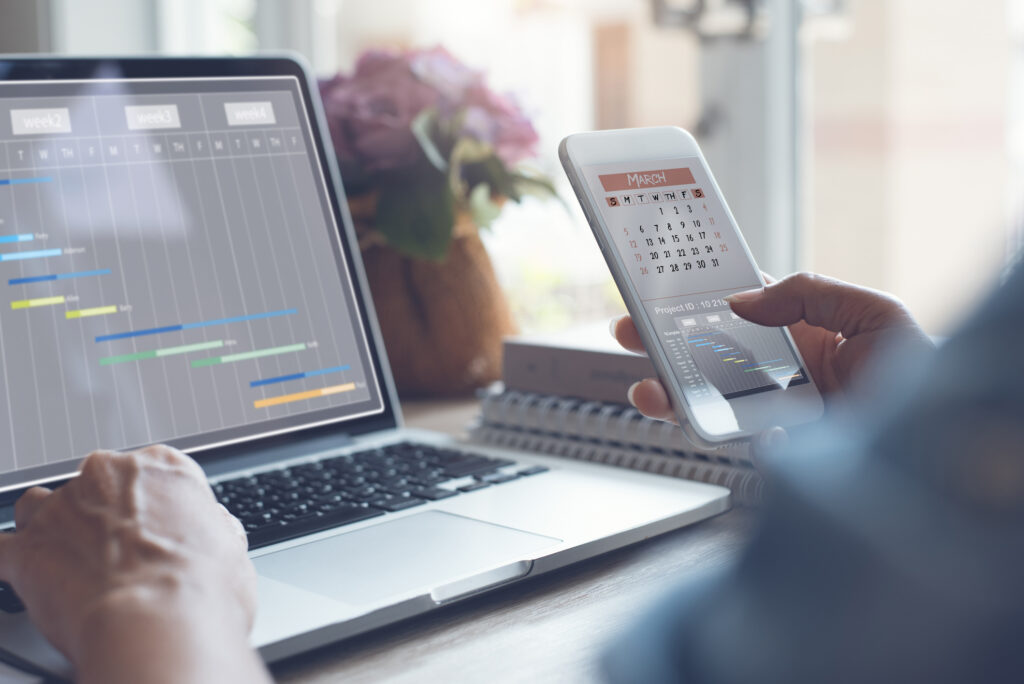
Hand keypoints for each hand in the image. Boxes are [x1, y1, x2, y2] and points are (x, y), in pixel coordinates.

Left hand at [0, 446, 269, 683]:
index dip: (155, 505)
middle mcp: (110, 476)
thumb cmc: (200, 590)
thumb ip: (212, 529)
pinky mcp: (26, 549)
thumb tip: (212, 532)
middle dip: (102, 515)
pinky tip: (30, 579)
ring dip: (53, 530)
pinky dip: (15, 563)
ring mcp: (63, 509)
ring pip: (43, 507)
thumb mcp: (233, 549)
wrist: (157, 625)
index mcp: (164, 468)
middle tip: (122, 555)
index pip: (153, 472)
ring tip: (73, 564)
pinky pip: (6, 549)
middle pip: (95, 485)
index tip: (158, 529)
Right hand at [613, 272, 932, 423]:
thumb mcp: (872, 313)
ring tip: (647, 389)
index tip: (656, 283)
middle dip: (662, 342)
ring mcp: (776, 410)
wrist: (944, 446)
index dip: (694, 293)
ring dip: (670, 393)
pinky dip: (721, 434)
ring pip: (708, 400)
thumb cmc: (923, 372)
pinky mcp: (779, 448)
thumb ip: (808, 293)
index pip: (736, 306)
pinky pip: (737, 441)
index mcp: (802, 331)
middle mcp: (782, 370)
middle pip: (706, 353)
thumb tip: (741, 299)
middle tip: (627, 330)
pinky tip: (728, 425)